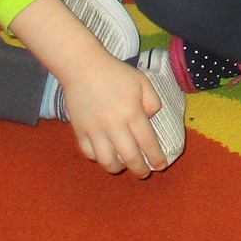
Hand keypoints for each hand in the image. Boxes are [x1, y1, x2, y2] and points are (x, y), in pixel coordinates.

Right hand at [59, 49, 167, 177]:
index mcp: (132, 113)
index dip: (156, 158)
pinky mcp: (79, 131)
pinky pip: (89, 153)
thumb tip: (150, 120)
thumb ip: (153, 102)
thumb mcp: (142, 82)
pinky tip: (105, 155)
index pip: (147, 143)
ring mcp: (94, 130)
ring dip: (118, 167)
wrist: (82, 67)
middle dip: (140, 169)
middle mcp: (114, 125)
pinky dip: (98, 158)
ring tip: (123, 165)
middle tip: (144, 172)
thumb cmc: (115, 73)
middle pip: (129, 157)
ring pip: (107, 161)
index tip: (161, 166)